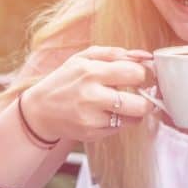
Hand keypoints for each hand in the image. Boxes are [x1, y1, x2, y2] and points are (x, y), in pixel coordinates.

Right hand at [21, 46, 155, 142]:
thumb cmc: (66, 79)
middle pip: (140, 104)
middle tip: (142, 94)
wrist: (40, 110)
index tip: (141, 76)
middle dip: (147, 99)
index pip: (136, 74)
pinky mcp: (91, 134)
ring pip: (134, 119)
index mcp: (91, 72)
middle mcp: (91, 96)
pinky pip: (120, 128)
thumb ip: (116, 53)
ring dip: (135, 111)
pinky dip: (119, 121)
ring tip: (125, 104)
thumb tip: (145, 56)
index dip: (144, 74)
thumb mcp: (84, 58)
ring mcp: (92, 118)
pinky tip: (107, 113)